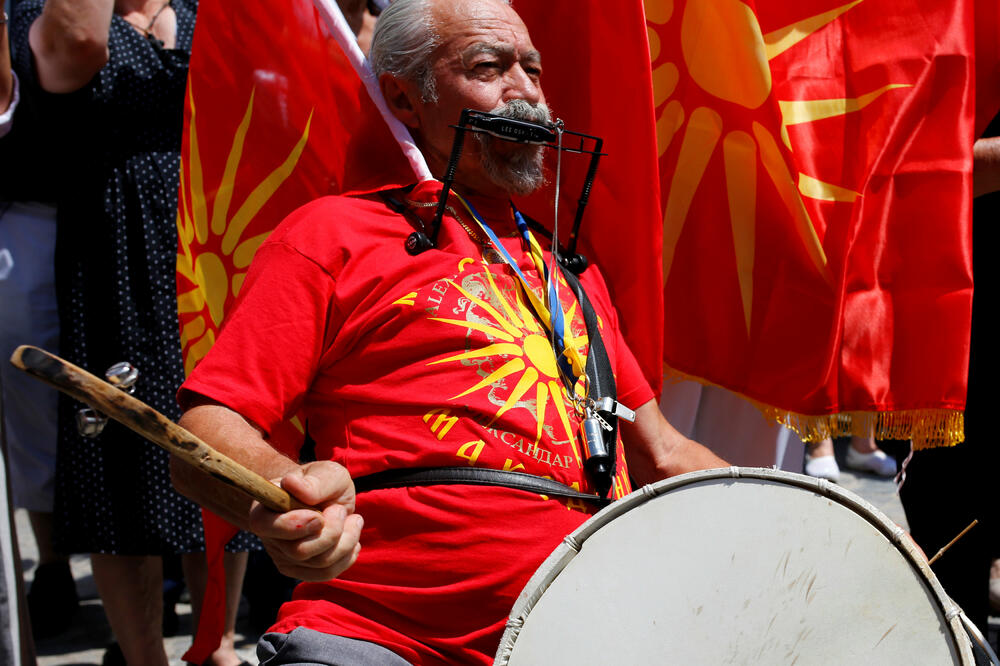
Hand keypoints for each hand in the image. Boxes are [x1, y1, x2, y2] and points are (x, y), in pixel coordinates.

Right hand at [248, 461, 362, 580]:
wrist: (326, 497)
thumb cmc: (322, 482)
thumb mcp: (326, 473)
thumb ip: (313, 481)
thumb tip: (293, 485)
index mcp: (265, 508)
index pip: (265, 525)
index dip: (295, 524)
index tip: (319, 514)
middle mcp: (270, 536)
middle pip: (300, 551)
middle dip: (332, 531)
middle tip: (340, 510)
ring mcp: (284, 557)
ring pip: (319, 564)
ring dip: (346, 540)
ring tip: (350, 519)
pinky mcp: (301, 570)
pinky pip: (327, 573)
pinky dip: (347, 556)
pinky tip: (351, 537)